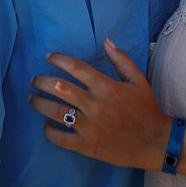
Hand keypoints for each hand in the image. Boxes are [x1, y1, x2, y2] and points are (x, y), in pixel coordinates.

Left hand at [28, 38, 170, 170]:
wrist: (153, 141)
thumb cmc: (146, 108)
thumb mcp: (138, 80)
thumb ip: (121, 60)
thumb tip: (106, 41)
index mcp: (107, 87)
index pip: (76, 68)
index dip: (59, 59)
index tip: (48, 57)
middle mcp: (95, 105)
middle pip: (59, 88)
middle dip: (42, 81)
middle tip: (34, 80)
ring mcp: (89, 126)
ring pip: (54, 112)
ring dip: (39, 103)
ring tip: (32, 98)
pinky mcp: (86, 145)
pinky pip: (59, 138)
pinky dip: (48, 131)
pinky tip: (46, 125)